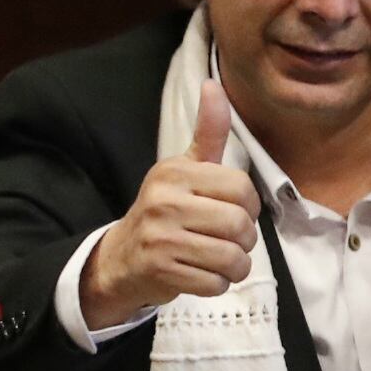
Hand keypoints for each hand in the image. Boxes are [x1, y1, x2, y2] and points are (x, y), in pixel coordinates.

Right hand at [81, 79, 259, 327]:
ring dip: (234, 265)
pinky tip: (200, 273)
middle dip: (244, 239)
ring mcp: (161, 238)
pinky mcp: (161, 271)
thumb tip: (214, 85)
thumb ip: (208, 134)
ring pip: (233, 257)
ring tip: (217, 258)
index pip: (242, 189)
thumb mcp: (185, 169)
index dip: (248, 206)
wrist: (123, 257)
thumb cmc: (167, 210)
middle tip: (227, 240)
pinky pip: (216, 283)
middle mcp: (165, 201)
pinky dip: (216, 284)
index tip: (231, 210)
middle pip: (240, 225)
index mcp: (176, 172)